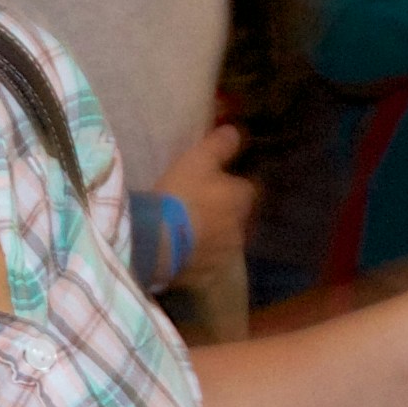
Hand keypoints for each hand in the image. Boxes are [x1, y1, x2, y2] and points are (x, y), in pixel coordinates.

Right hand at [158, 125, 252, 278]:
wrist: (156, 240)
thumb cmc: (180, 193)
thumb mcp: (197, 159)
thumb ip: (220, 144)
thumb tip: (236, 132)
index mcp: (242, 198)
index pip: (250, 188)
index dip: (236, 184)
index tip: (221, 182)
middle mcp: (241, 228)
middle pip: (239, 217)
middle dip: (227, 213)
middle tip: (204, 206)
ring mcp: (225, 254)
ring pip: (225, 241)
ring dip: (215, 236)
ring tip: (192, 231)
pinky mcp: (208, 274)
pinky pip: (209, 263)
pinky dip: (201, 257)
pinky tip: (185, 252)